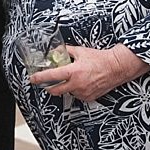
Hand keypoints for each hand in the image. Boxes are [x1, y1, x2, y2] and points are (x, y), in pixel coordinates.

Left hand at [33, 42, 148, 101]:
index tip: (33, 78)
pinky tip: (82, 82)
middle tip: (48, 82)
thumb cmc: (100, 59)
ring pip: (67, 92)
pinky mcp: (89, 97)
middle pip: (54, 91)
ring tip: (74, 78)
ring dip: (66, 87)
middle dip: (49, 87)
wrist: (116, 67)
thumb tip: (54, 51)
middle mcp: (77, 84)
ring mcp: (83, 92)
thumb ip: (65, 52)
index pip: (51, 76)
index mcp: (73, 72)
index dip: (39, 78)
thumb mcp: (80, 51)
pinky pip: (77, 95)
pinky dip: (76, 90)